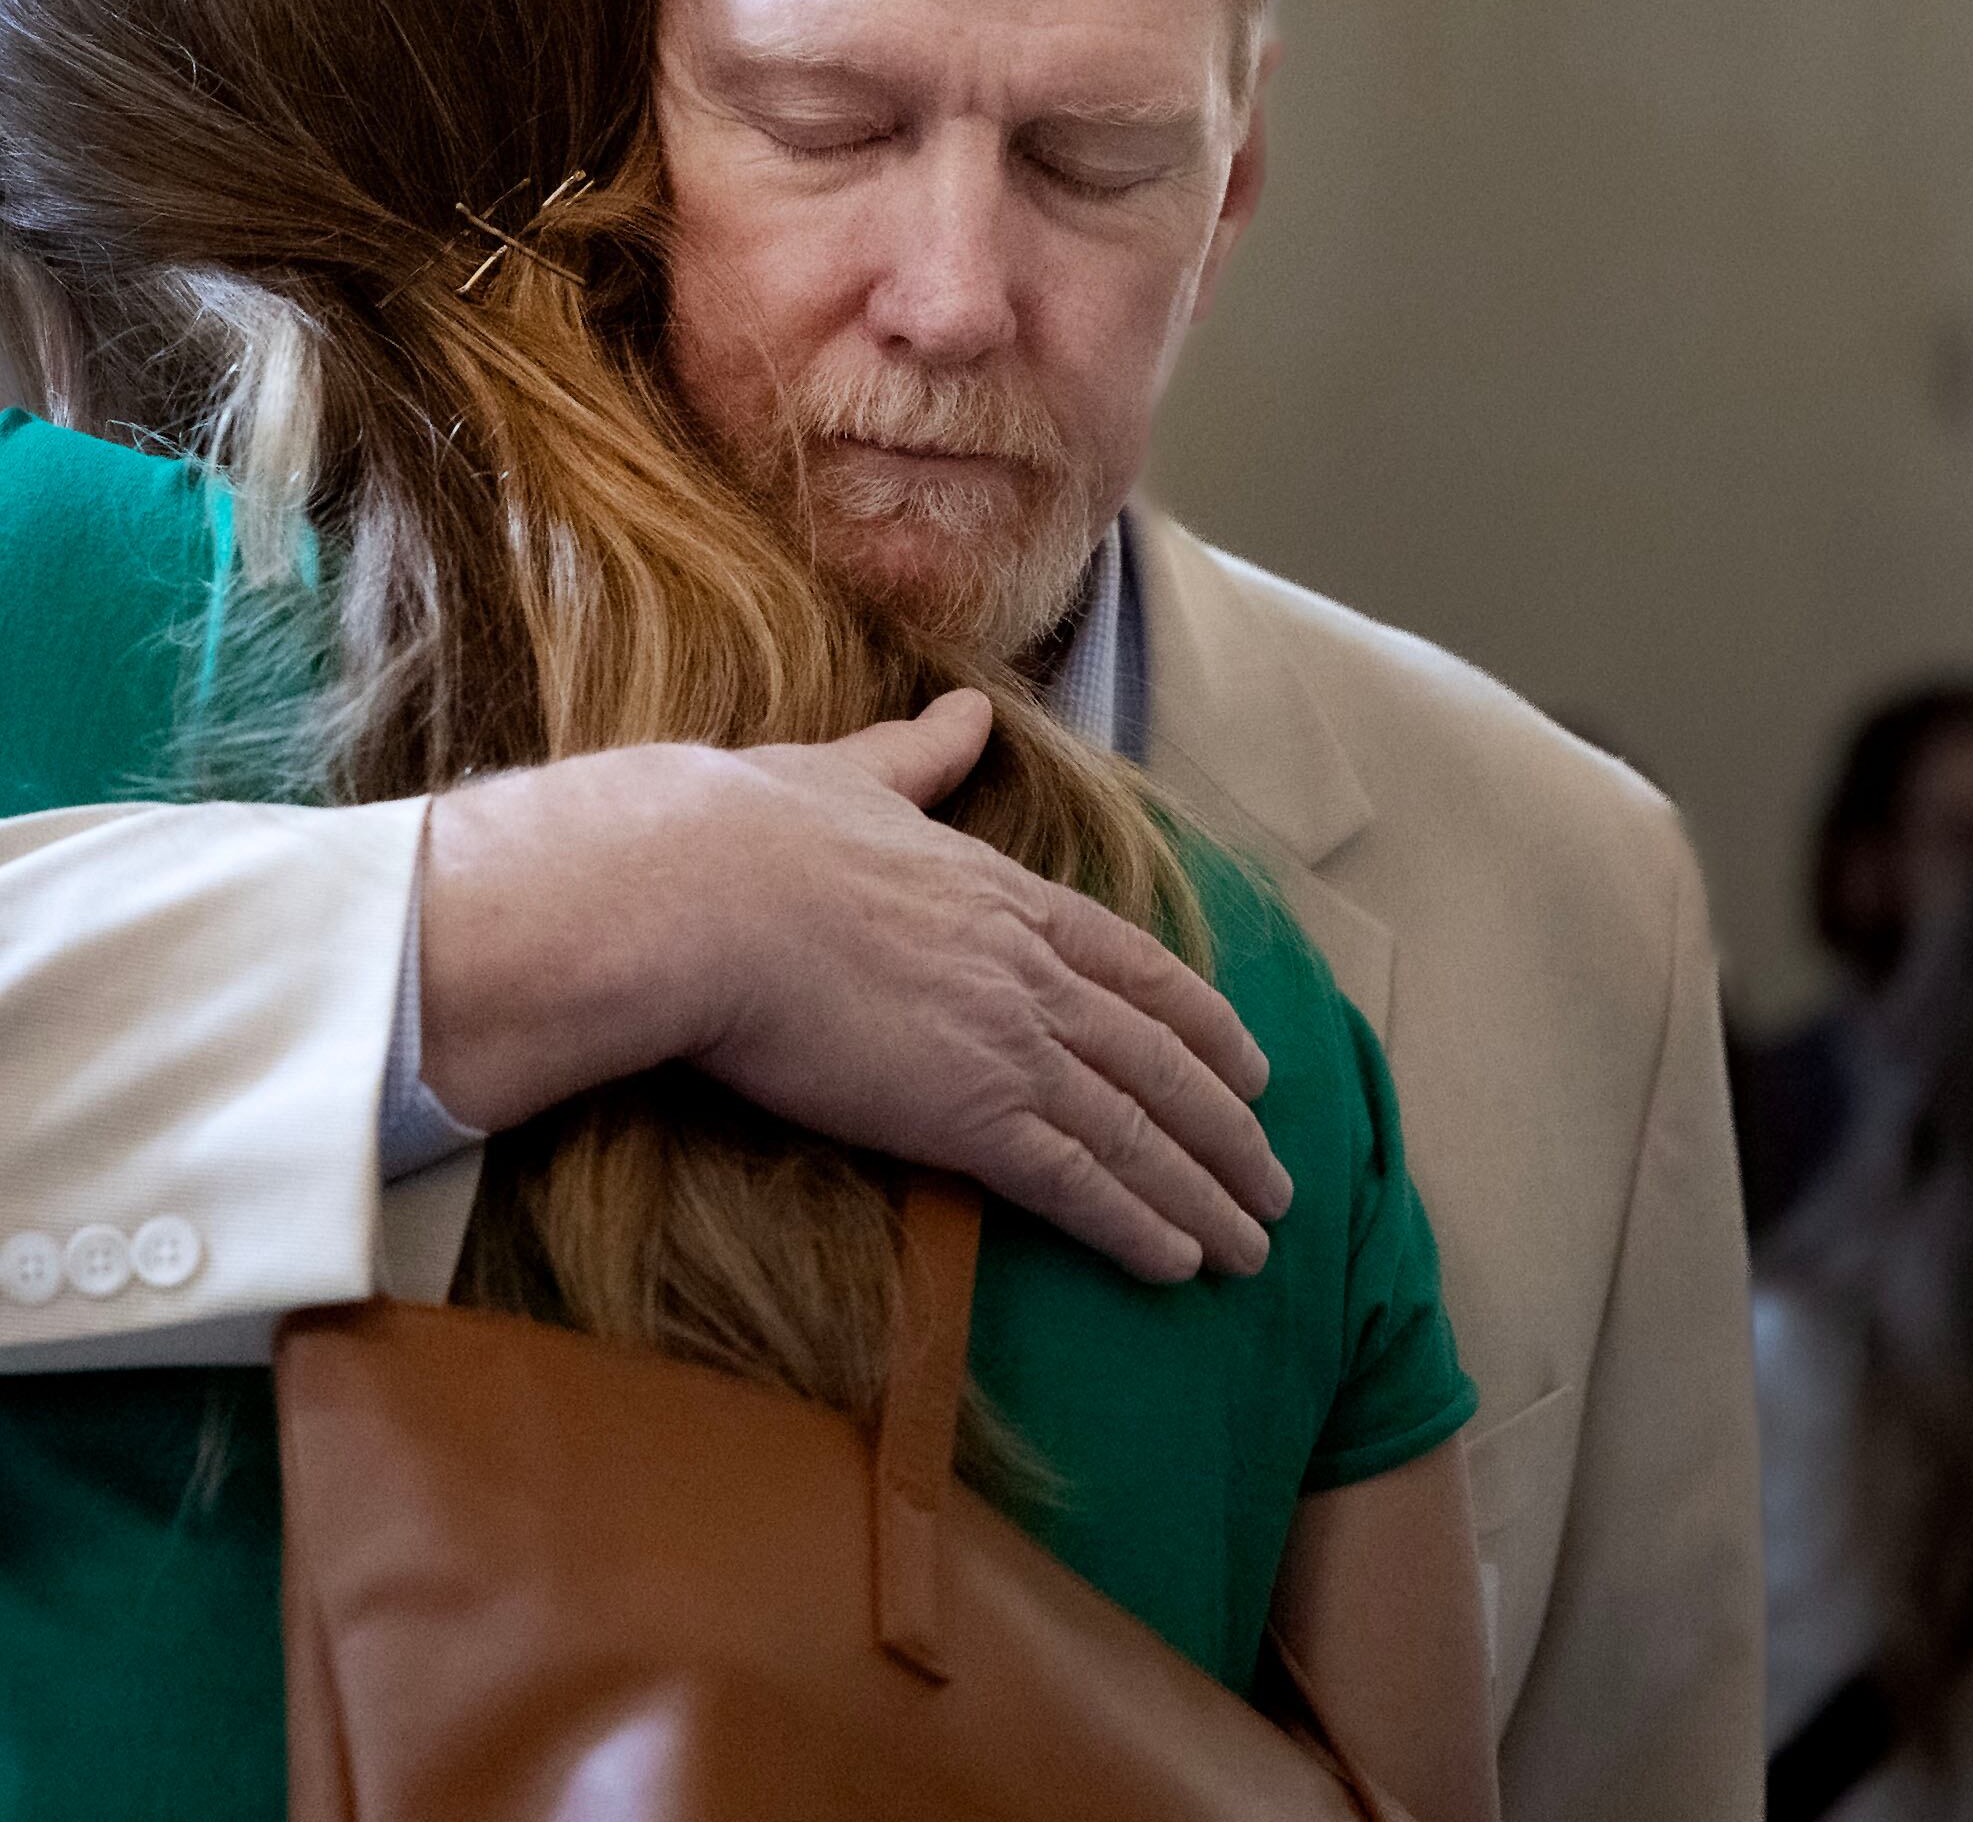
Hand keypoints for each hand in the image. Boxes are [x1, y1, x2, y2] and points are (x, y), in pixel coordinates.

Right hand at [418, 693, 1290, 1281]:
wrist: (697, 895)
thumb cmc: (748, 834)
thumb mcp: (851, 775)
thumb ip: (919, 757)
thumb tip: (966, 713)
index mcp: (1002, 891)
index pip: (1135, 965)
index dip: (1201, 1022)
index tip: (1251, 1067)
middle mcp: (1029, 968)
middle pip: (1160, 1059)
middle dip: (1225, 1129)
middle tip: (1275, 1184)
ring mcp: (1010, 1042)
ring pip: (1139, 1129)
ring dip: (1204, 1192)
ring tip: (1251, 1246)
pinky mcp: (973, 1115)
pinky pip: (1079, 1183)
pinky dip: (1137, 1224)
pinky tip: (1176, 1261)